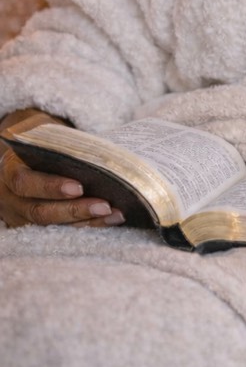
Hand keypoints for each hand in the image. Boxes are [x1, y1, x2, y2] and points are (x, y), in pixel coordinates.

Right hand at [0, 110, 123, 228]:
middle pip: (40, 211)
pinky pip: (61, 230)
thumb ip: (61, 146)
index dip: (50, 187)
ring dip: (86, 222)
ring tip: (114, 214)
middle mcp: (10, 198)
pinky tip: (111, 219)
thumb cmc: (41, 141)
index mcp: (9, 169)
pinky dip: (87, 225)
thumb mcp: (44, 136)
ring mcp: (20, 216)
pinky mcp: (34, 227)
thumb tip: (100, 154)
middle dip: (75, 210)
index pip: (24, 182)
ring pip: (52, 226)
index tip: (79, 187)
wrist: (25, 153)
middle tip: (104, 206)